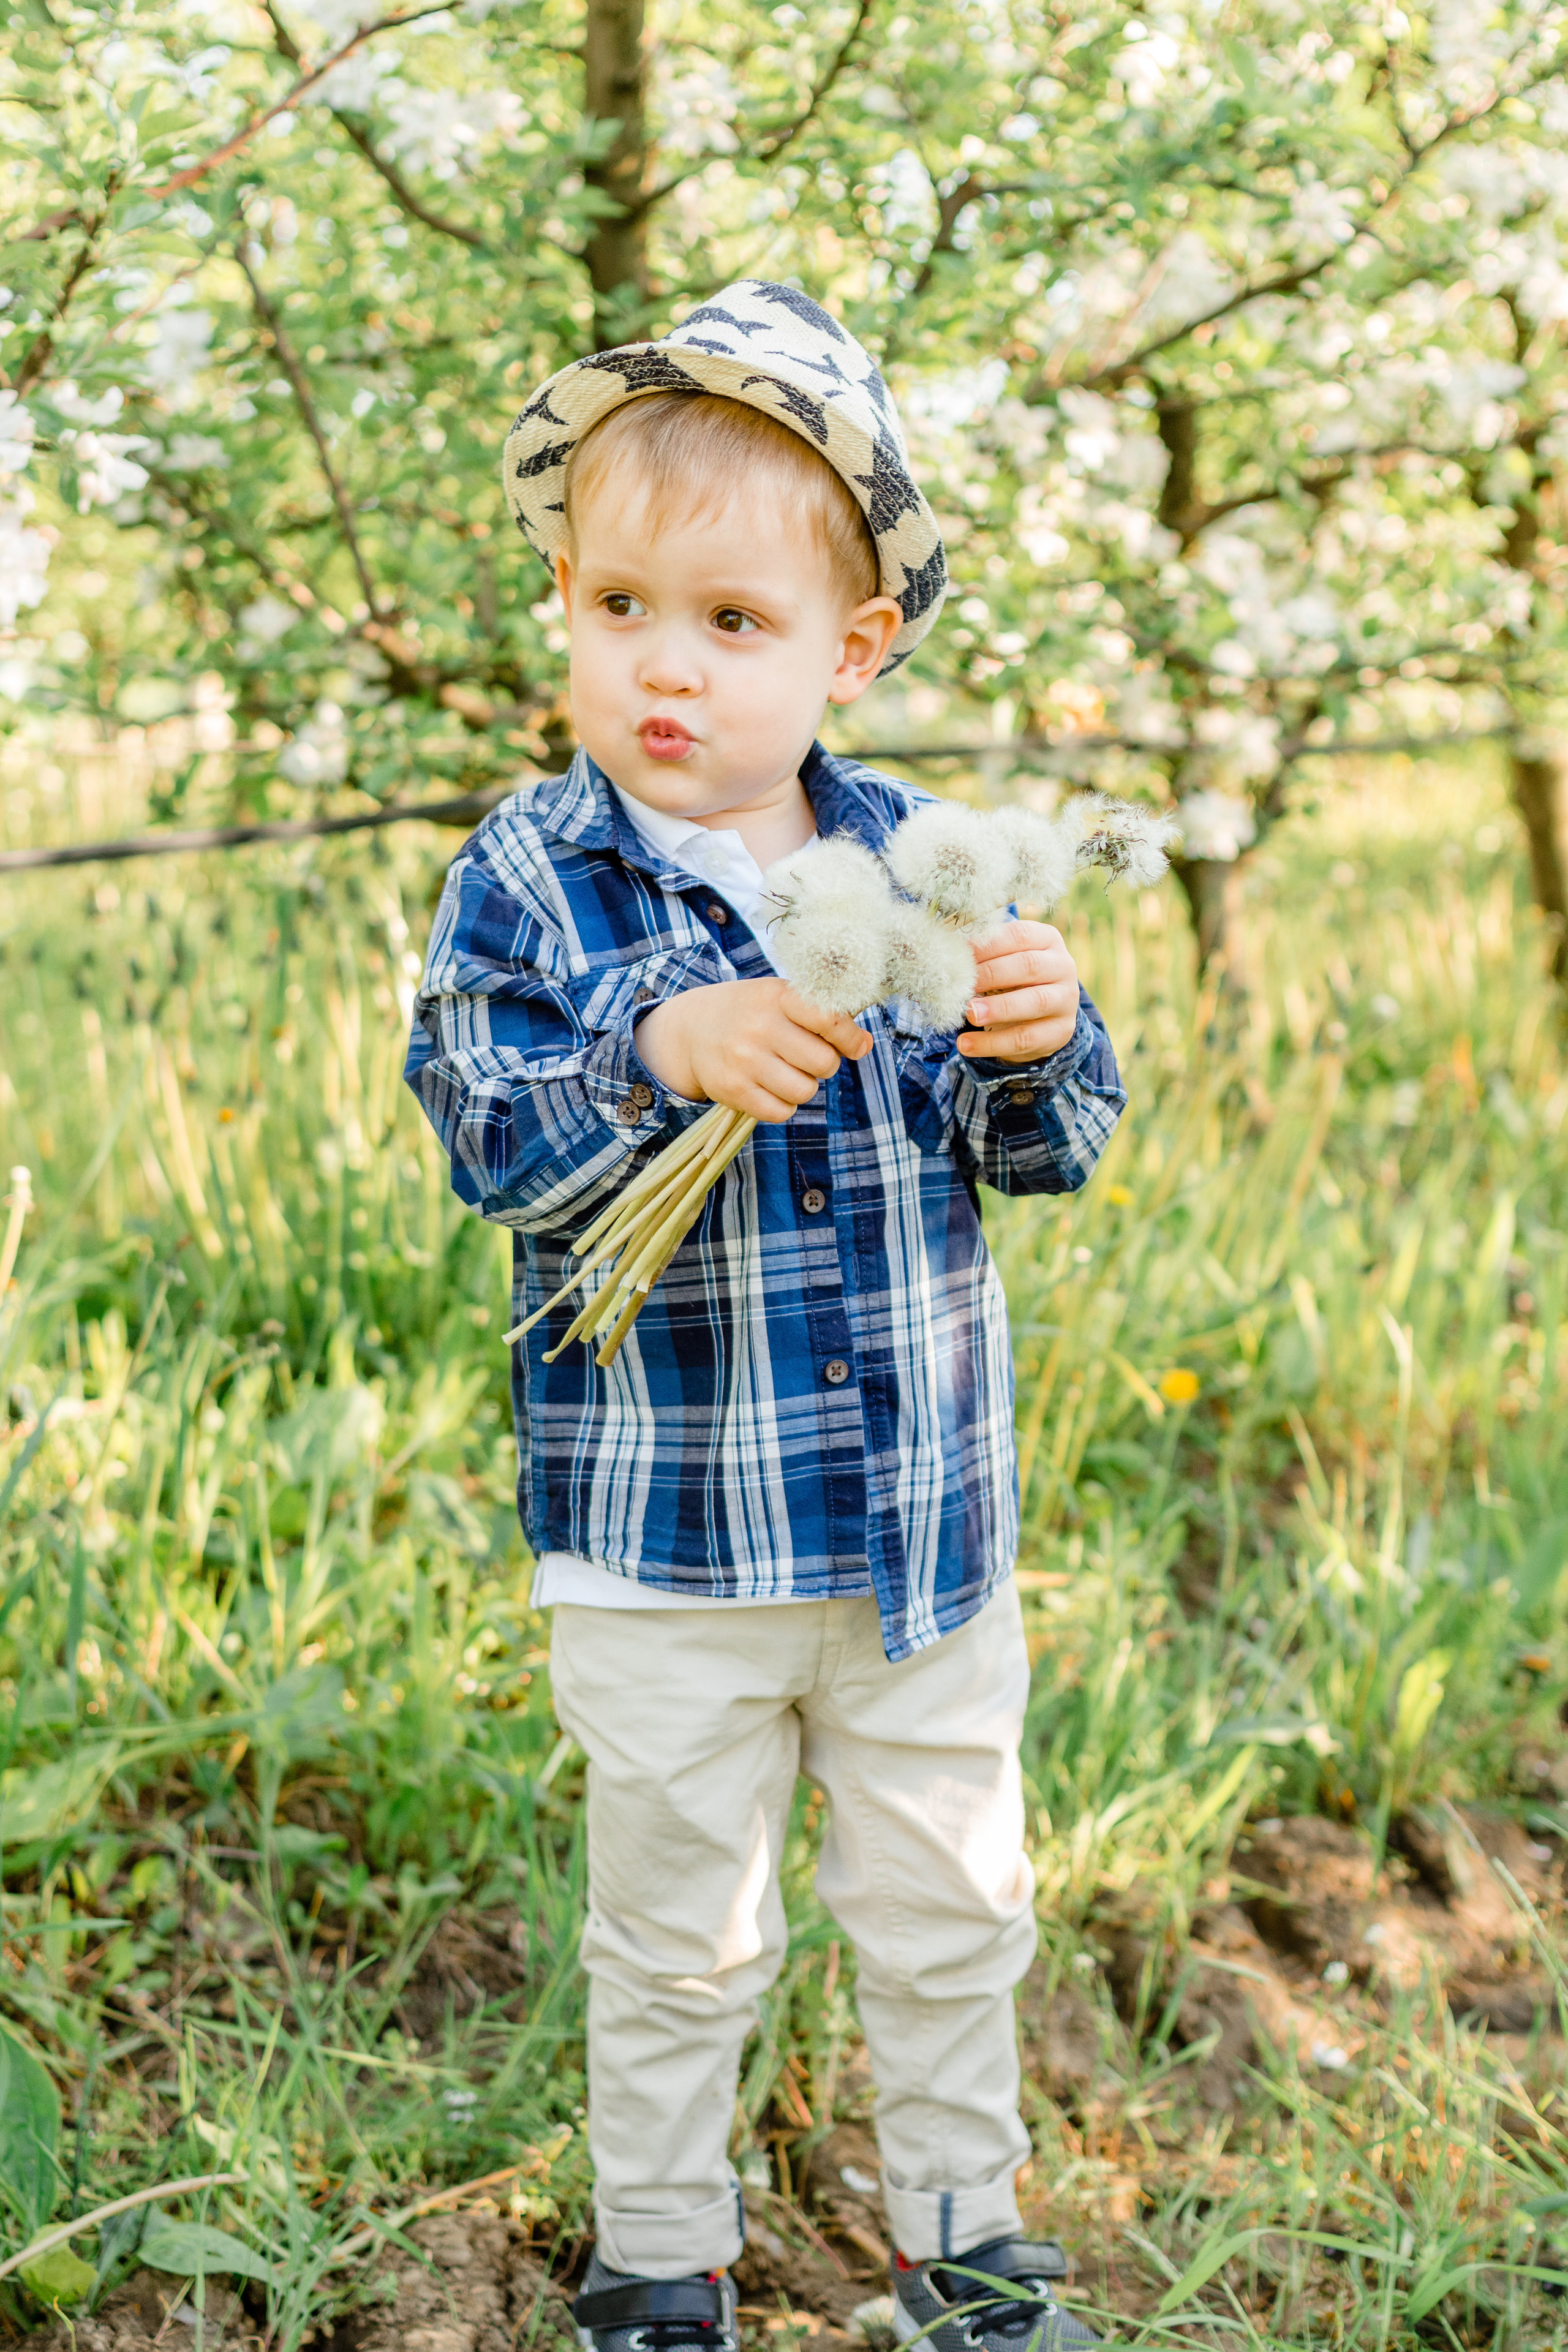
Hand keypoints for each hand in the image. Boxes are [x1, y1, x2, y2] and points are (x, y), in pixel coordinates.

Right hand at [636, 978, 871, 1122]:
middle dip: (823, 1064)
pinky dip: (782, 1105)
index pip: (830, 1019)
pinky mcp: (733, 1091)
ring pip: (805, 1091)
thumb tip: (864, 1045)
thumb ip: (824, 1017)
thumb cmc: (751, 1013)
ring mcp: (744, 1061)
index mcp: (777, 997)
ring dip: (802, 1086)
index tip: (855, 1045)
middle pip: (824, 1063)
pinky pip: (782, 1112)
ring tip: (783, 1071)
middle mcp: (760, 1027)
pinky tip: (769, 1087)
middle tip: (805, 1056)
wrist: (691, 1030)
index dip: (850, 1038)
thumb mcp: (781, 998)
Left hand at [959, 920, 1079, 1063]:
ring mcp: (1065, 1000)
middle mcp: (1062, 966)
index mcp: (1047, 939)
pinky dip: (992, 1043)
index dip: (988, 945)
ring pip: (1034, 1002)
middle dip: (992, 975)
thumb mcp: (1004, 960)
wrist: (1044, 1015)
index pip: (1019, 935)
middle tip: (963, 985)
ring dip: (998, 1008)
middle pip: (1028, 966)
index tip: (960, 954)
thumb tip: (946, 951)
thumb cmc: (1015, 979)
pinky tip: (966, 1044)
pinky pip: (1025, 1038)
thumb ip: (984, 953)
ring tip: (969, 1014)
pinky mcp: (1059, 1031)